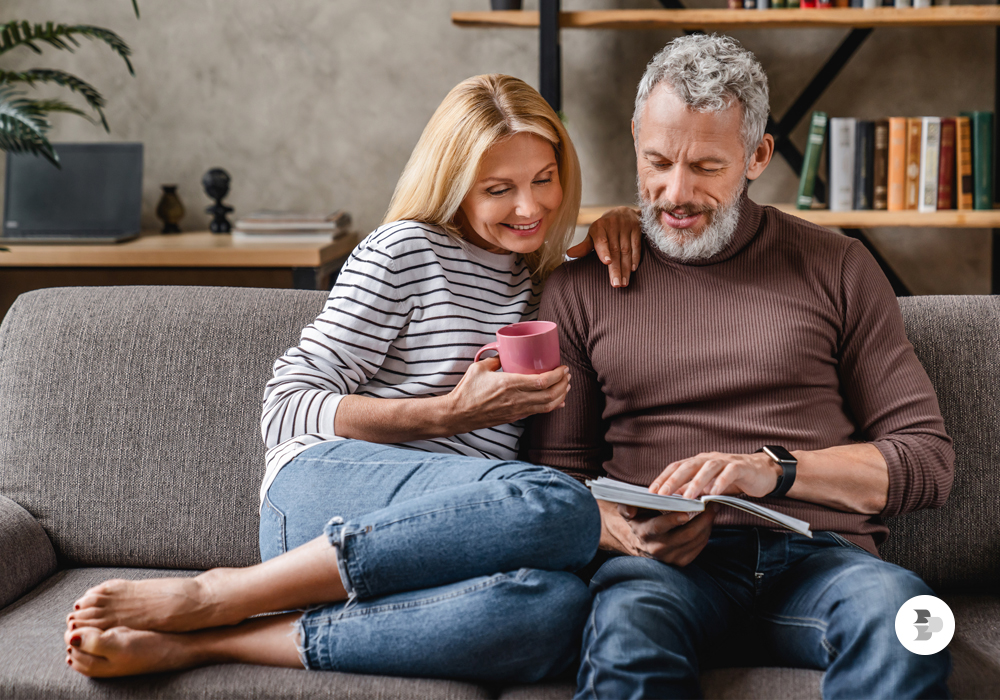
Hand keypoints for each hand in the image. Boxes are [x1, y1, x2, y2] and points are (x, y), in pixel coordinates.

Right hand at [443, 357, 569, 434]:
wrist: (459, 414)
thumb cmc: (467, 390)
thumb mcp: (479, 368)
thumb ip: (495, 359)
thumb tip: (506, 352)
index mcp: (509, 384)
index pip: (542, 382)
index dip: (557, 376)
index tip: (563, 368)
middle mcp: (516, 399)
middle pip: (550, 395)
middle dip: (563, 385)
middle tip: (567, 375)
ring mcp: (517, 410)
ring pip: (547, 406)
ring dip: (561, 396)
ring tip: (566, 386)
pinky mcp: (515, 417)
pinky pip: (539, 412)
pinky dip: (552, 406)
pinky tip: (557, 400)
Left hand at [565, 206, 641, 287]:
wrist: (623, 211)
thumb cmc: (604, 228)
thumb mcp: (593, 234)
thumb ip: (584, 246)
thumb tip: (569, 254)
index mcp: (599, 226)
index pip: (601, 240)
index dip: (604, 251)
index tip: (607, 262)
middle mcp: (613, 225)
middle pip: (615, 250)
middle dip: (616, 268)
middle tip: (616, 284)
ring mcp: (626, 226)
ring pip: (626, 250)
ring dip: (626, 267)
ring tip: (624, 282)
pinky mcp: (637, 229)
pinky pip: (636, 246)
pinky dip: (635, 258)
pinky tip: (633, 269)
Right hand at [598, 499, 716, 565]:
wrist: (640, 541)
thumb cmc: (639, 518)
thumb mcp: (628, 509)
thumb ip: (627, 506)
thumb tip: (630, 510)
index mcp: (644, 533)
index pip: (659, 527)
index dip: (672, 520)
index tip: (686, 512)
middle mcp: (657, 548)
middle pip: (685, 535)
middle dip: (702, 520)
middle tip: (711, 505)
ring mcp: (670, 557)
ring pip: (695, 541)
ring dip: (707, 524)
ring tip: (713, 509)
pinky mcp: (681, 562)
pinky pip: (698, 547)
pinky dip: (706, 533)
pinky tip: (708, 521)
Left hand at [649, 451, 781, 500]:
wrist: (763, 472)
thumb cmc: (733, 479)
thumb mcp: (710, 485)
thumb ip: (693, 488)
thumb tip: (672, 498)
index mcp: (699, 462)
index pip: (677, 467)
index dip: (663, 478)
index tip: (651, 491)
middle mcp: (709, 458)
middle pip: (688, 465)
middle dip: (673, 479)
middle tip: (662, 494)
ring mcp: (725, 461)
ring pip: (707, 468)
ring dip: (696, 482)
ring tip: (688, 496)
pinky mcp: (741, 467)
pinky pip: (729, 472)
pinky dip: (721, 481)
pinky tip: (714, 493)